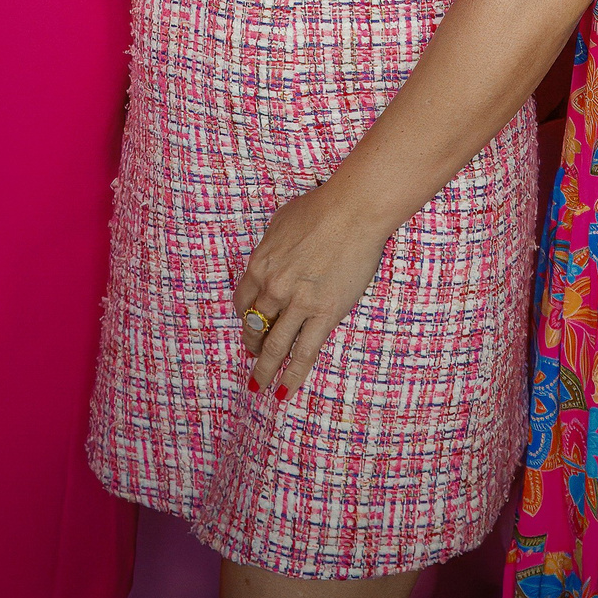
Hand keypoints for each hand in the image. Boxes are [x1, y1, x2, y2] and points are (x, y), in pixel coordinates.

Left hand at [236, 183, 393, 398]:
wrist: (353, 210)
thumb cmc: (322, 207)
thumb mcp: (282, 220)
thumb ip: (272, 244)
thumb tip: (272, 254)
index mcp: (260, 264)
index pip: (243, 301)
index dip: (244, 317)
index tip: (250, 325)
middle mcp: (273, 287)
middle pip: (254, 325)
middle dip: (251, 345)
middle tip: (252, 359)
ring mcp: (297, 303)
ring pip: (274, 346)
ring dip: (264, 369)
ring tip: (259, 385)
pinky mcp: (323, 314)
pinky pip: (304, 352)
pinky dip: (292, 375)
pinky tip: (283, 391)